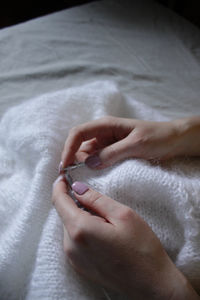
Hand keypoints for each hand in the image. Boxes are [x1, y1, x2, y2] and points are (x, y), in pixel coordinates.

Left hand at [52, 177, 198, 298]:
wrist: (151, 283)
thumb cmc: (141, 248)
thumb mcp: (123, 214)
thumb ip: (96, 199)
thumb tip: (77, 188)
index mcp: (81, 229)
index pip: (59, 202)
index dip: (59, 186)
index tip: (63, 177)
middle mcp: (71, 246)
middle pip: (64, 214)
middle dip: (75, 202)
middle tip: (98, 202)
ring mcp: (73, 258)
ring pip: (69, 226)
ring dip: (80, 217)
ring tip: (105, 222)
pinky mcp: (79, 266)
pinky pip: (74, 240)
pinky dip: (82, 230)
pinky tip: (102, 234)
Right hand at [61, 116, 198, 169]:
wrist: (174, 140)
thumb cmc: (157, 137)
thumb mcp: (136, 145)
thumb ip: (112, 153)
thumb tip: (88, 164)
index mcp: (106, 125)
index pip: (78, 133)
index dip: (68, 148)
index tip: (65, 166)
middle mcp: (103, 133)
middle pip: (80, 145)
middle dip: (74, 159)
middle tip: (74, 178)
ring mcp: (108, 144)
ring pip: (88, 155)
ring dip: (84, 166)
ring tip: (86, 180)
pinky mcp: (113, 153)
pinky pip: (98, 160)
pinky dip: (94, 168)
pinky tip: (96, 177)